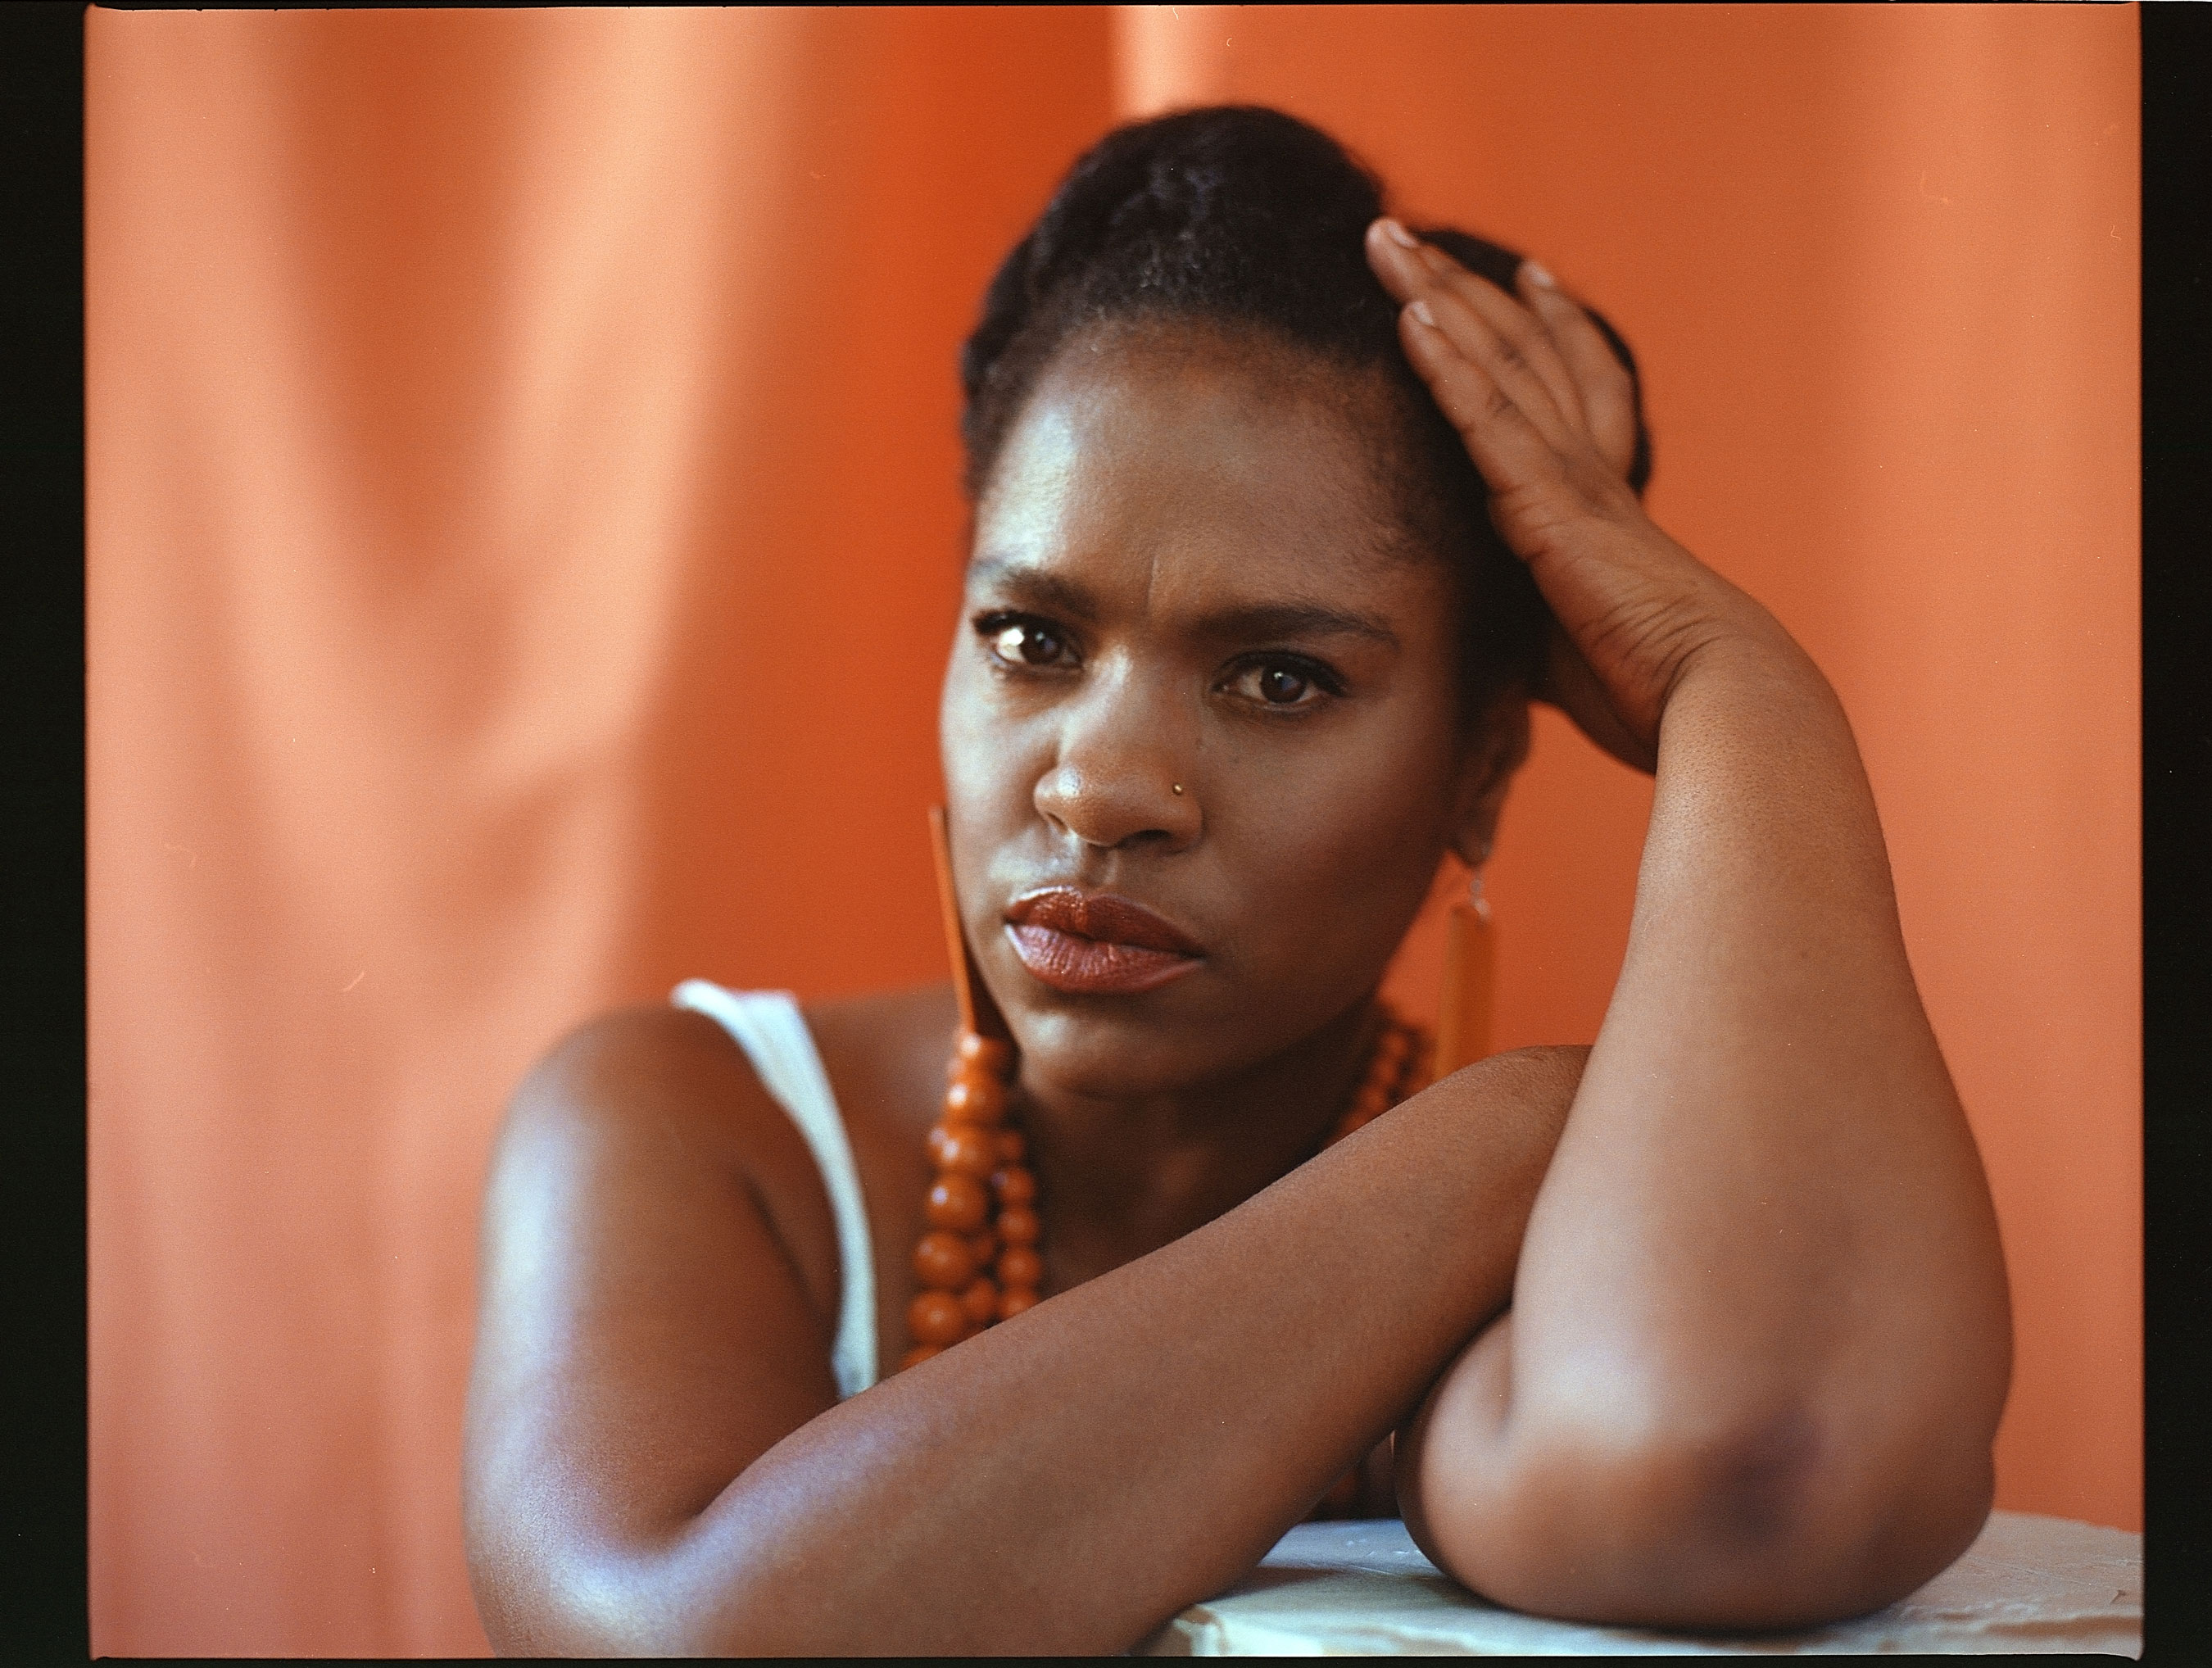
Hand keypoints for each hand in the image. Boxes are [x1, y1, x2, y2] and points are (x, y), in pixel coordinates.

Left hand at [1365, 219, 1774, 772]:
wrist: (1709, 698)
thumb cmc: (1649, 690)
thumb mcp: (1573, 645)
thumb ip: (1537, 622)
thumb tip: (1505, 648)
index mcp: (1605, 498)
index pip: (1577, 387)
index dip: (1550, 325)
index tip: (1528, 274)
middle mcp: (1589, 468)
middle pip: (1519, 349)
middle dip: (1460, 286)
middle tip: (1405, 233)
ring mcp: (1570, 478)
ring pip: (1495, 362)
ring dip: (1435, 296)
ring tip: (1385, 240)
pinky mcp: (1547, 506)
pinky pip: (1487, 418)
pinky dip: (1446, 365)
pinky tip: (1410, 317)